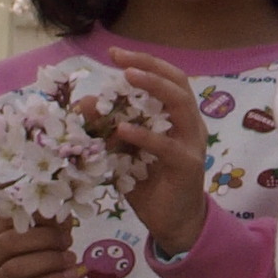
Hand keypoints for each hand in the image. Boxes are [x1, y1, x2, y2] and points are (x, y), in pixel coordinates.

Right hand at [0, 215, 78, 277]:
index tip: (61, 216)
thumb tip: (65, 215)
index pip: (6, 218)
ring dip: (50, 260)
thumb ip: (46, 229)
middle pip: (10, 242)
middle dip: (45, 238)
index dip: (36, 215)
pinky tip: (74, 273)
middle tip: (67, 240)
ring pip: (17, 268)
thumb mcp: (30, 247)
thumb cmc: (23, 272)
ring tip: (71, 258)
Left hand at [98, 45, 215, 258]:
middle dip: (148, 67)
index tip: (115, 54)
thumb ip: (111, 131)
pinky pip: (167, 145)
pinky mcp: (188, 165)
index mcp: (179, 118)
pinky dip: (144, 135)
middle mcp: (191, 125)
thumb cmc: (151, 184)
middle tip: (121, 60)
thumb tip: (85, 107)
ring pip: (180, 105)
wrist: (175, 222)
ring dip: (153, 88)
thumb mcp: (125, 152)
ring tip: (127, 78)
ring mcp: (192, 143)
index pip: (169, 79)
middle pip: (178, 83)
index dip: (145, 63)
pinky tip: (122, 129)